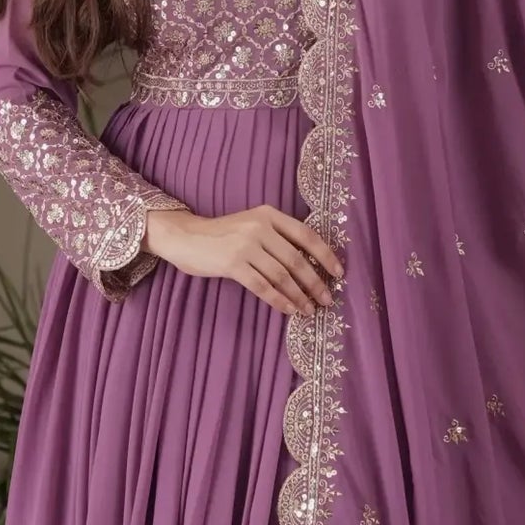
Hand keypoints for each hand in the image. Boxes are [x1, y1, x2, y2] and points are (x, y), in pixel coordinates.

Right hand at [145, 203, 343, 315]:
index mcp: (269, 215)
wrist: (186, 237)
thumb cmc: (223, 235)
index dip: (326, 255)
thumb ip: (277, 237)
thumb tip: (310, 264)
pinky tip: (288, 309)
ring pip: (282, 275)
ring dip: (298, 295)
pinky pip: (262, 286)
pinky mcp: (232, 264)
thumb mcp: (252, 225)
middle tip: (326, 299)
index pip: (306, 235)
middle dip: (315, 282)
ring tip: (309, 309)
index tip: (338, 273)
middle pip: (296, 259)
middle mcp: (260, 227)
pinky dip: (278, 300)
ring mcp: (245, 245)